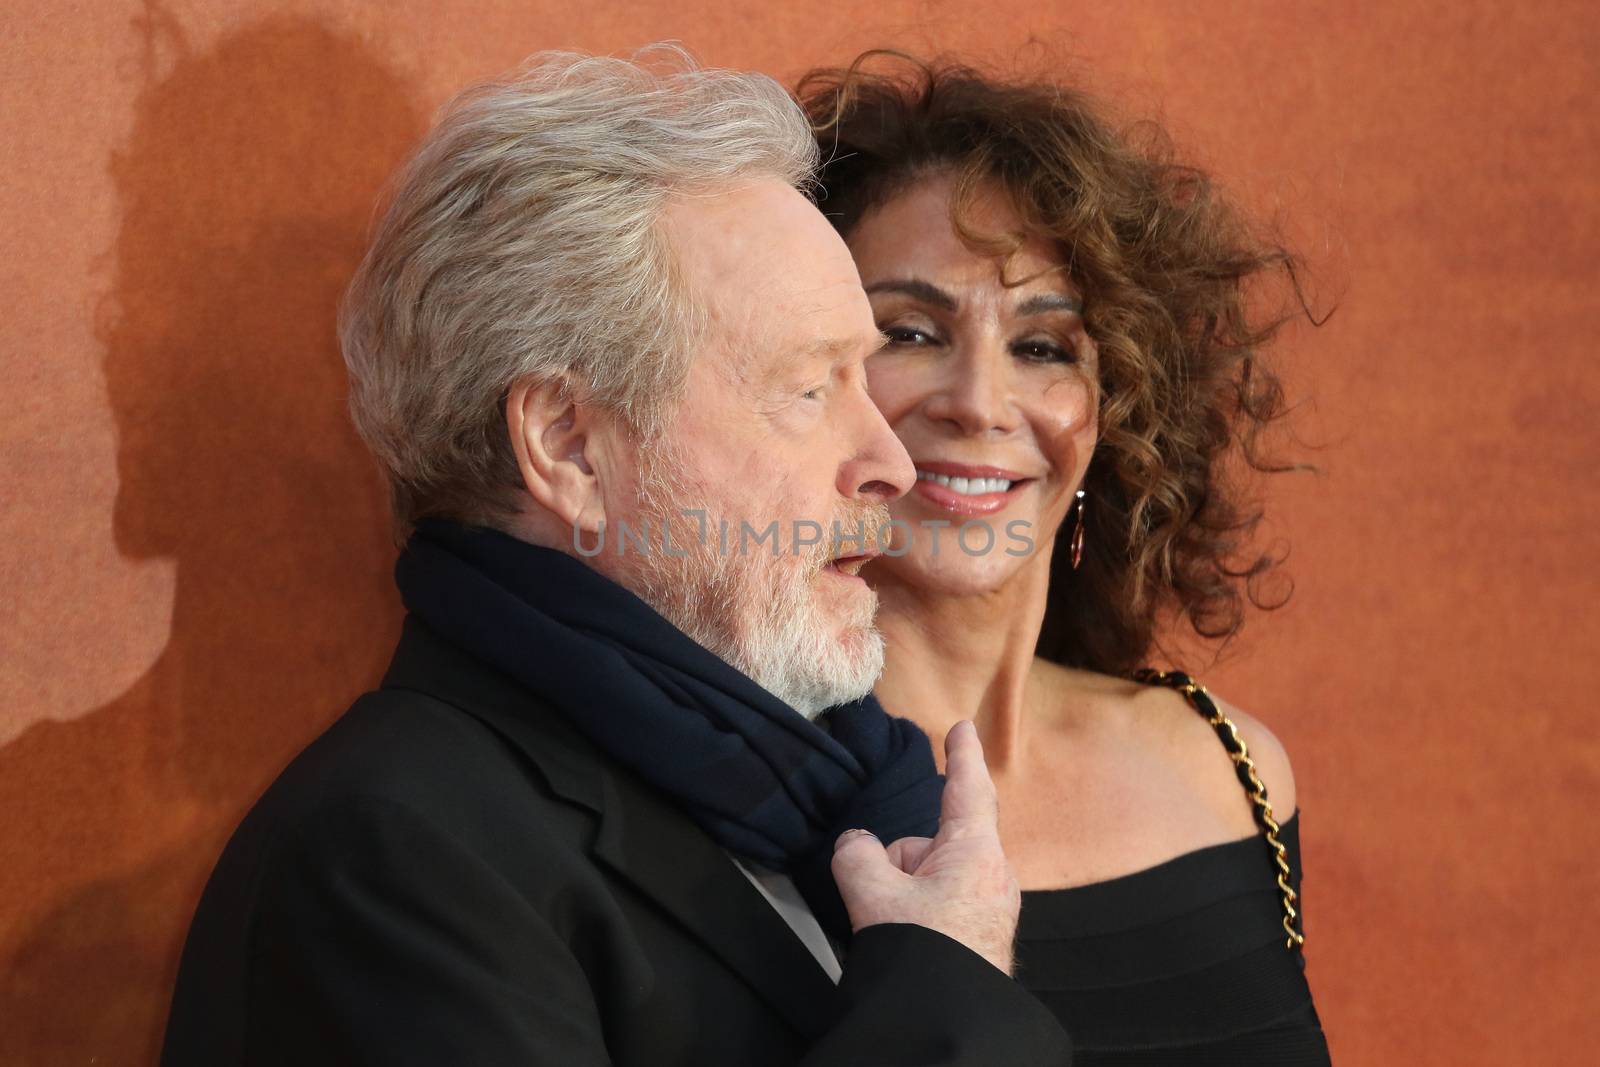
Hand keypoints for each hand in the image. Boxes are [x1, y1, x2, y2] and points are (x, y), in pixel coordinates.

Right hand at [830, 720, 1019, 974]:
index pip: (968, 788)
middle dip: (903, 861)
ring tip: (897, 930)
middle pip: (933, 842)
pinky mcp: (983, 933)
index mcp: (975, 852)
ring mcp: (991, 906)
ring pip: (931, 877)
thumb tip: (857, 847)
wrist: (948, 1019)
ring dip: (907, 894)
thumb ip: (857, 855)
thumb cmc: (926, 957)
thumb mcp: (873, 894)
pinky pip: (940, 905)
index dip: (962, 755)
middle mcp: (993, 874)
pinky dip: (920, 915)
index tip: (963, 728)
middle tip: (884, 898)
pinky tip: (910, 943)